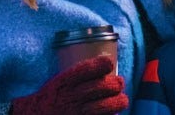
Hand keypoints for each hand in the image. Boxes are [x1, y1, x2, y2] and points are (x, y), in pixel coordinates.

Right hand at [10, 56, 127, 114]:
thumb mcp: (60, 80)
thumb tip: (108, 65)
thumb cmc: (53, 97)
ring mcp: (78, 113)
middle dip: (117, 84)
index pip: (88, 69)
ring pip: (110, 105)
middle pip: (105, 86)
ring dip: (120, 101)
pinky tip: (111, 113)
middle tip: (118, 83)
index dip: (103, 64)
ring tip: (121, 100)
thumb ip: (80, 74)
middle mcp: (72, 97)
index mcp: (65, 82)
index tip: (109, 64)